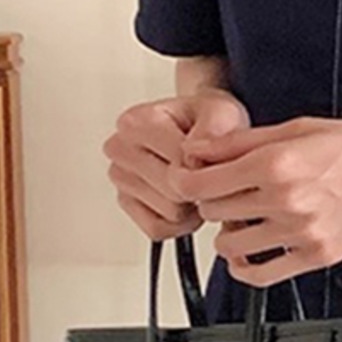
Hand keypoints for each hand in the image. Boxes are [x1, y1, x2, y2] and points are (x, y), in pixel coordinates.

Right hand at [103, 86, 252, 239]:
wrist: (199, 133)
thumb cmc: (207, 123)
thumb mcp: (221, 112)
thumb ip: (213, 128)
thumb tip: (193, 158)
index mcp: (135, 122)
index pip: (178, 162)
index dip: (206, 167)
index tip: (213, 158)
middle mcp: (120, 148)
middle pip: (174, 191)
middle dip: (199, 188)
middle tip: (207, 173)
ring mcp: (121, 178)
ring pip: (170, 213)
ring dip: (192, 206)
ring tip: (196, 184)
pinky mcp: (126, 204)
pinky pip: (158, 229)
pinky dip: (179, 223)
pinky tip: (186, 201)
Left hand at [171, 114, 341, 284]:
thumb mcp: (301, 127)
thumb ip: (246, 141)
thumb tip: (202, 149)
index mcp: (277, 163)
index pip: (203, 182)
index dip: (185, 180)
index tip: (186, 178)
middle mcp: (285, 201)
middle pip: (213, 211)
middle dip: (210, 201)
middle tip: (223, 192)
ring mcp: (301, 233)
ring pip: (230, 244)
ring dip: (227, 231)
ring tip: (241, 218)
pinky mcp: (315, 257)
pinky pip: (261, 274)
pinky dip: (244, 267)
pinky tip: (248, 252)